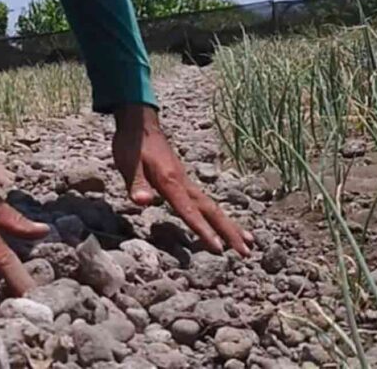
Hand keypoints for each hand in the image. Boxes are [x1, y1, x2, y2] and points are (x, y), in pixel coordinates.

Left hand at [112, 105, 252, 255]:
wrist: (140, 124)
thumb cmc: (132, 145)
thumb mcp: (128, 164)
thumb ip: (137, 184)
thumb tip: (142, 202)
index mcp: (171, 182)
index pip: (189, 210)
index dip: (203, 230)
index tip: (219, 249)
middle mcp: (184, 183)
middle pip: (211, 211)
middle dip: (229, 232)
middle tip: (247, 252)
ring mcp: (186, 182)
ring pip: (212, 207)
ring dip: (230, 225)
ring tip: (249, 242)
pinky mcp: (184, 181)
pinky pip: (205, 202)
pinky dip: (218, 216)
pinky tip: (223, 223)